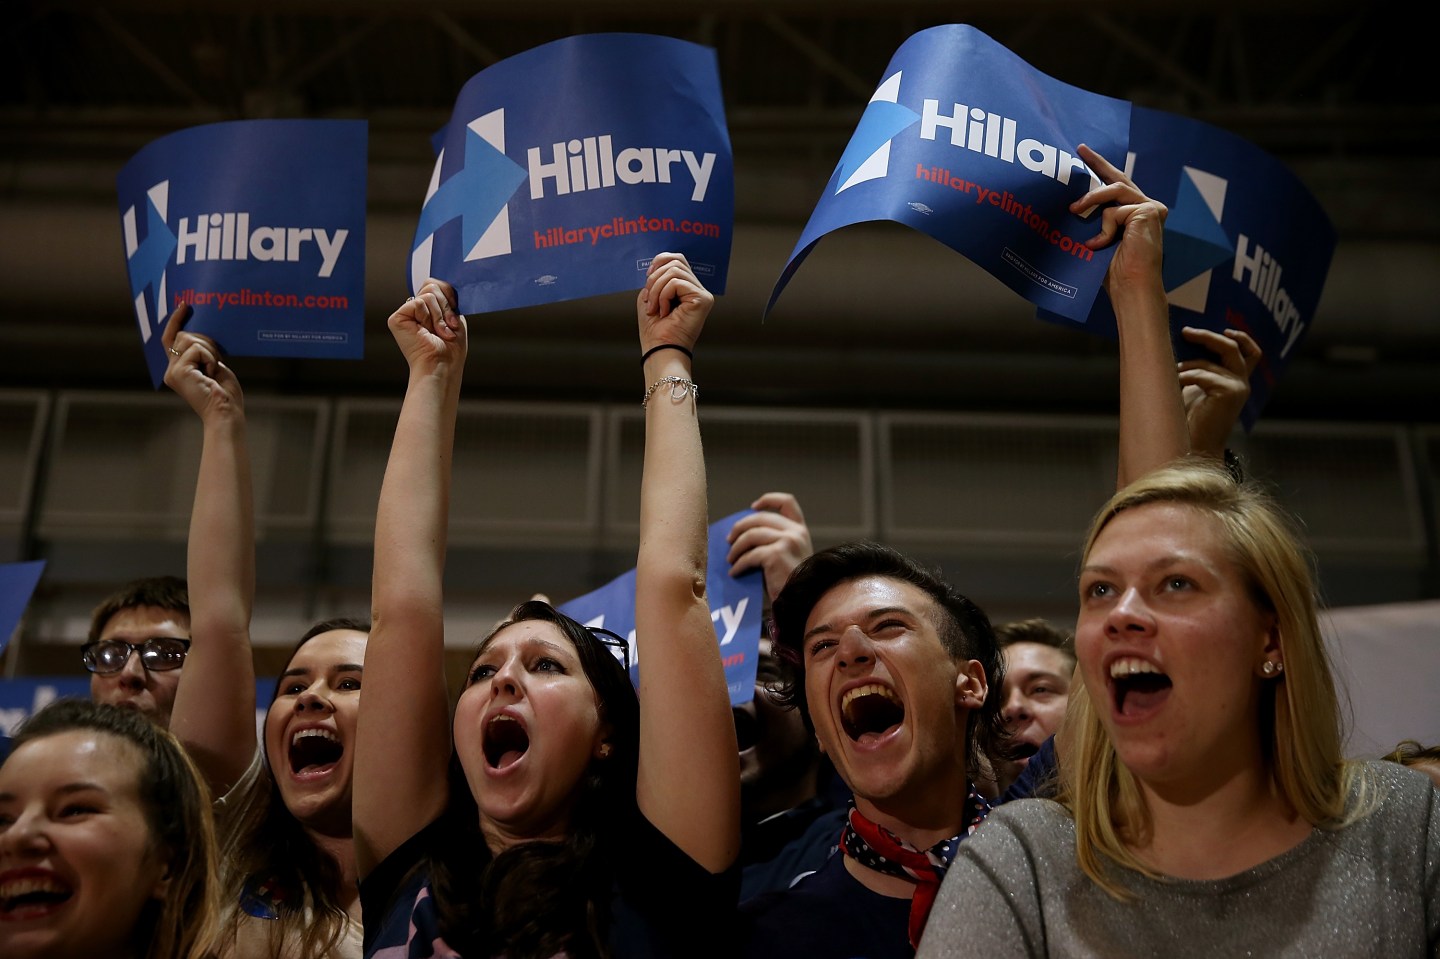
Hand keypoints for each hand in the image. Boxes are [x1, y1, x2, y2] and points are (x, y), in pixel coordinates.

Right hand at [161, 304, 242, 420]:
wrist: (225, 411)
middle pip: (182, 335)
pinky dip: (210, 358)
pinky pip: (196, 349)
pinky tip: (212, 373)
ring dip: (209, 350)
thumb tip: (200, 333)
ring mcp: (173, 371)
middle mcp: (171, 370)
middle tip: (217, 358)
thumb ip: (203, 352)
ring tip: (214, 369)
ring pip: (189, 339)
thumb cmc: (225, 393)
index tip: (185, 305)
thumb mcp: (214, 366)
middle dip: (205, 341)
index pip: (171, 339)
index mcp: (179, 369)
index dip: (175, 321)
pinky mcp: (178, 372)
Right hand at [388, 279, 466, 372]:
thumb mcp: (453, 316)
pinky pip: (419, 302)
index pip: (437, 284)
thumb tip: (443, 283)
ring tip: (438, 332)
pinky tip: (426, 331)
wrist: (442, 364)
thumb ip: (446, 298)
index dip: (449, 296)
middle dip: (446, 306)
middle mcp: (415, 309)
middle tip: (448, 326)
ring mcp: (405, 312)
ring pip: (428, 294)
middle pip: (432, 285)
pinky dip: (428, 317)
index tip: (455, 315)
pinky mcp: (397, 317)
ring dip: (440, 315)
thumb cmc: (450, 348)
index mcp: (429, 308)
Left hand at [637, 252, 711, 354]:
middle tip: (649, 299)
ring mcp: (702, 294)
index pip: (678, 259)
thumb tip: (657, 265)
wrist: (658, 349)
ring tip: (655, 307)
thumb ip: (656, 278)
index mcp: (686, 288)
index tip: (647, 276)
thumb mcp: (650, 296)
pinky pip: (677, 282)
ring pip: (674, 271)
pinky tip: (664, 311)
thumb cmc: (655, 330)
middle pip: (676, 261)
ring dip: (657, 289)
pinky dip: (664, 295)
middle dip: (655, 277)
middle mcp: (697, 289)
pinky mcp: (703, 299)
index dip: (660, 260)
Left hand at [725, 493, 812, 601]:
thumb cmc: (790, 583)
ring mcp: (788, 541)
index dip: (768, 500)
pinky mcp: (777, 554)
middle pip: (761, 517)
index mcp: (800, 530)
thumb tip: (741, 536)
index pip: (787, 502)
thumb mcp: (787, 556)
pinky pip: (750, 555)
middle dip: (740, 527)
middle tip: (729, 539)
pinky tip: (734, 572)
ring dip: (736, 547)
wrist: (803, 602)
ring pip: (752, 535)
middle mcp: (796, 532)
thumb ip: (772, 541)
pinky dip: (739, 564)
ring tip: (730, 558)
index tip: (753, 507)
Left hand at [1071, 144, 1166, 297]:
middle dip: (1097, 163)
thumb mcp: (1096, 237)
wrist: (1129, 288)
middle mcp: (1145, 206)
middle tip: (1079, 150)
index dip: (1099, 168)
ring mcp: (1149, 208)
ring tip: (1073, 211)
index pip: (1114, 185)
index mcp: (1133, 213)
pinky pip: (1114, 211)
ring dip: (1090, 200)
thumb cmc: (1111, 271)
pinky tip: (1100, 244)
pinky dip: (1104, 229)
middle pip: (1117, 178)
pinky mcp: (1148, 211)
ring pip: (1113, 190)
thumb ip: (1091, 219)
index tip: (1082, 154)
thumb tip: (1068, 204)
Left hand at [1178, 327, 1261, 456]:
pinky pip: (1203, 375)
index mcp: (1237, 380)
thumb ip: (1200, 369)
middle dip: (1208, 337)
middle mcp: (1242, 382)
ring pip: (1212, 361)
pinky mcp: (1229, 393)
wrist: (1194, 446)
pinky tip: (1176, 385)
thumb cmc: (1190, 418)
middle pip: (1232, 347)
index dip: (1242, 337)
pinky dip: (1186, 376)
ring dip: (1188, 365)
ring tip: (1172, 374)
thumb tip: (1185, 341)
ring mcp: (1238, 387)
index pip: (1252, 353)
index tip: (1225, 328)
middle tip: (1186, 331)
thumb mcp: (1196, 388)